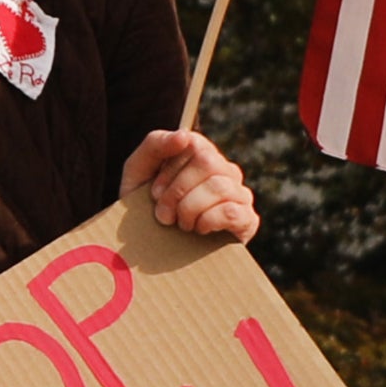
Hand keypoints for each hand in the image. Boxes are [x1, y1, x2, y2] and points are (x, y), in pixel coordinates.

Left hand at [128, 126, 256, 243]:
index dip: (170, 169)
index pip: (194, 144)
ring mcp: (239, 194)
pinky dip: (206, 222)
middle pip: (208, 162)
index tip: (154, 192)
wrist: (151, 251)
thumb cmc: (144, 207)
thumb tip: (184, 135)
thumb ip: (155, 145)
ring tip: (179, 225)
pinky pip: (231, 211)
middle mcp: (225, 170)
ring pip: (219, 187)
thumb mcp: (138, 172)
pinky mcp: (247, 220)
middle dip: (176, 191)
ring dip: (189, 209)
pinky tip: (198, 231)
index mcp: (202, 154)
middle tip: (163, 214)